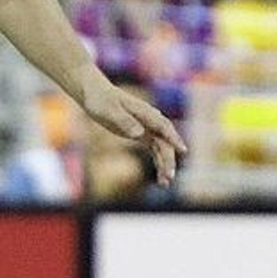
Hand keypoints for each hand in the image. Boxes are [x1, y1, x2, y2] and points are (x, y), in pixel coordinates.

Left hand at [77, 72, 186, 187]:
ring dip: (165, 164)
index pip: (163, 126)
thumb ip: (124, 121)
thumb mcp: (108, 110)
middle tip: (169, 177)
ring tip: (165, 184)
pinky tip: (160, 177)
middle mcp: (149, 120)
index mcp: (144, 112)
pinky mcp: (141, 134)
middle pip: (165, 141)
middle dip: (168, 159)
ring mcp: (147, 127)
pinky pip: (155, 150)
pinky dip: (158, 162)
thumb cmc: (100, 100)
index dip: (173, 138)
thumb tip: (139, 133)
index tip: (182, 150)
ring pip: (162, 148)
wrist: (94, 93)